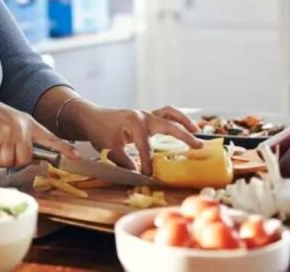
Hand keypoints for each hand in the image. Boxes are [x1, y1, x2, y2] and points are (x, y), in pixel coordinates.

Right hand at [0, 94, 79, 167]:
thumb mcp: (9, 121)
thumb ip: (22, 136)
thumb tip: (31, 158)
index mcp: (27, 122)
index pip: (49, 137)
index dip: (63, 148)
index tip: (77, 156)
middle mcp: (21, 128)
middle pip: (25, 159)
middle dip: (11, 159)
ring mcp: (9, 133)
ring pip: (9, 162)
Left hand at [64, 103, 202, 175]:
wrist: (91, 117)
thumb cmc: (99, 131)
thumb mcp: (109, 149)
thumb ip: (125, 162)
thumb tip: (139, 175)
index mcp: (134, 123)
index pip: (146, 148)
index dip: (148, 164)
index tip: (149, 176)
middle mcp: (143, 116)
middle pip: (168, 125)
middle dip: (184, 136)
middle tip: (198, 147)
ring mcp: (145, 114)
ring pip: (169, 113)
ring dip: (184, 121)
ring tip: (197, 131)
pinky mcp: (145, 117)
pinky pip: (165, 115)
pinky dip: (175, 120)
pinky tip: (184, 128)